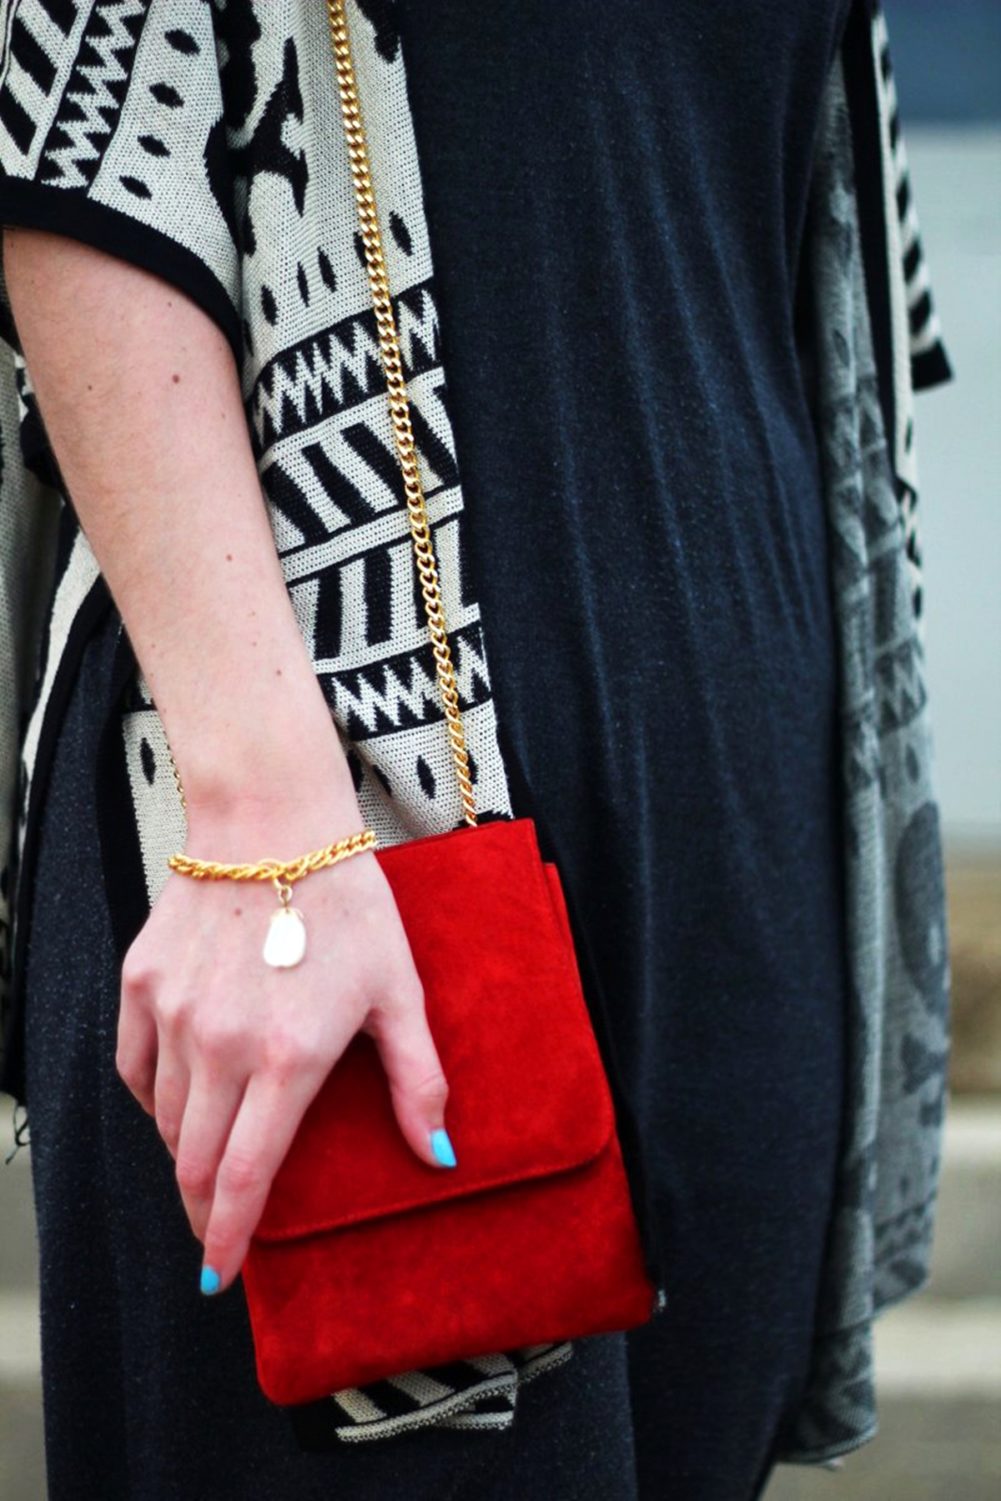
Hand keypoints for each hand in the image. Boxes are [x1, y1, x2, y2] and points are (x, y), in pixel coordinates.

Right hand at [115, 800, 453, 1294]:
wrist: (273, 822)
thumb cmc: (346, 902)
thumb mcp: (398, 991)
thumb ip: (416, 1079)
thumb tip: (438, 1154)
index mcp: (288, 1057)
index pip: (246, 1176)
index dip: (231, 1236)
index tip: (222, 1273)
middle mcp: (221, 1046)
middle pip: (195, 1161)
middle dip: (204, 1209)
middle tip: (216, 1229)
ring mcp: (174, 1015)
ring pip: (166, 1120)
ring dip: (186, 1153)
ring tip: (210, 1160)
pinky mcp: (142, 985)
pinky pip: (137, 1069)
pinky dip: (157, 1098)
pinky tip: (182, 1099)